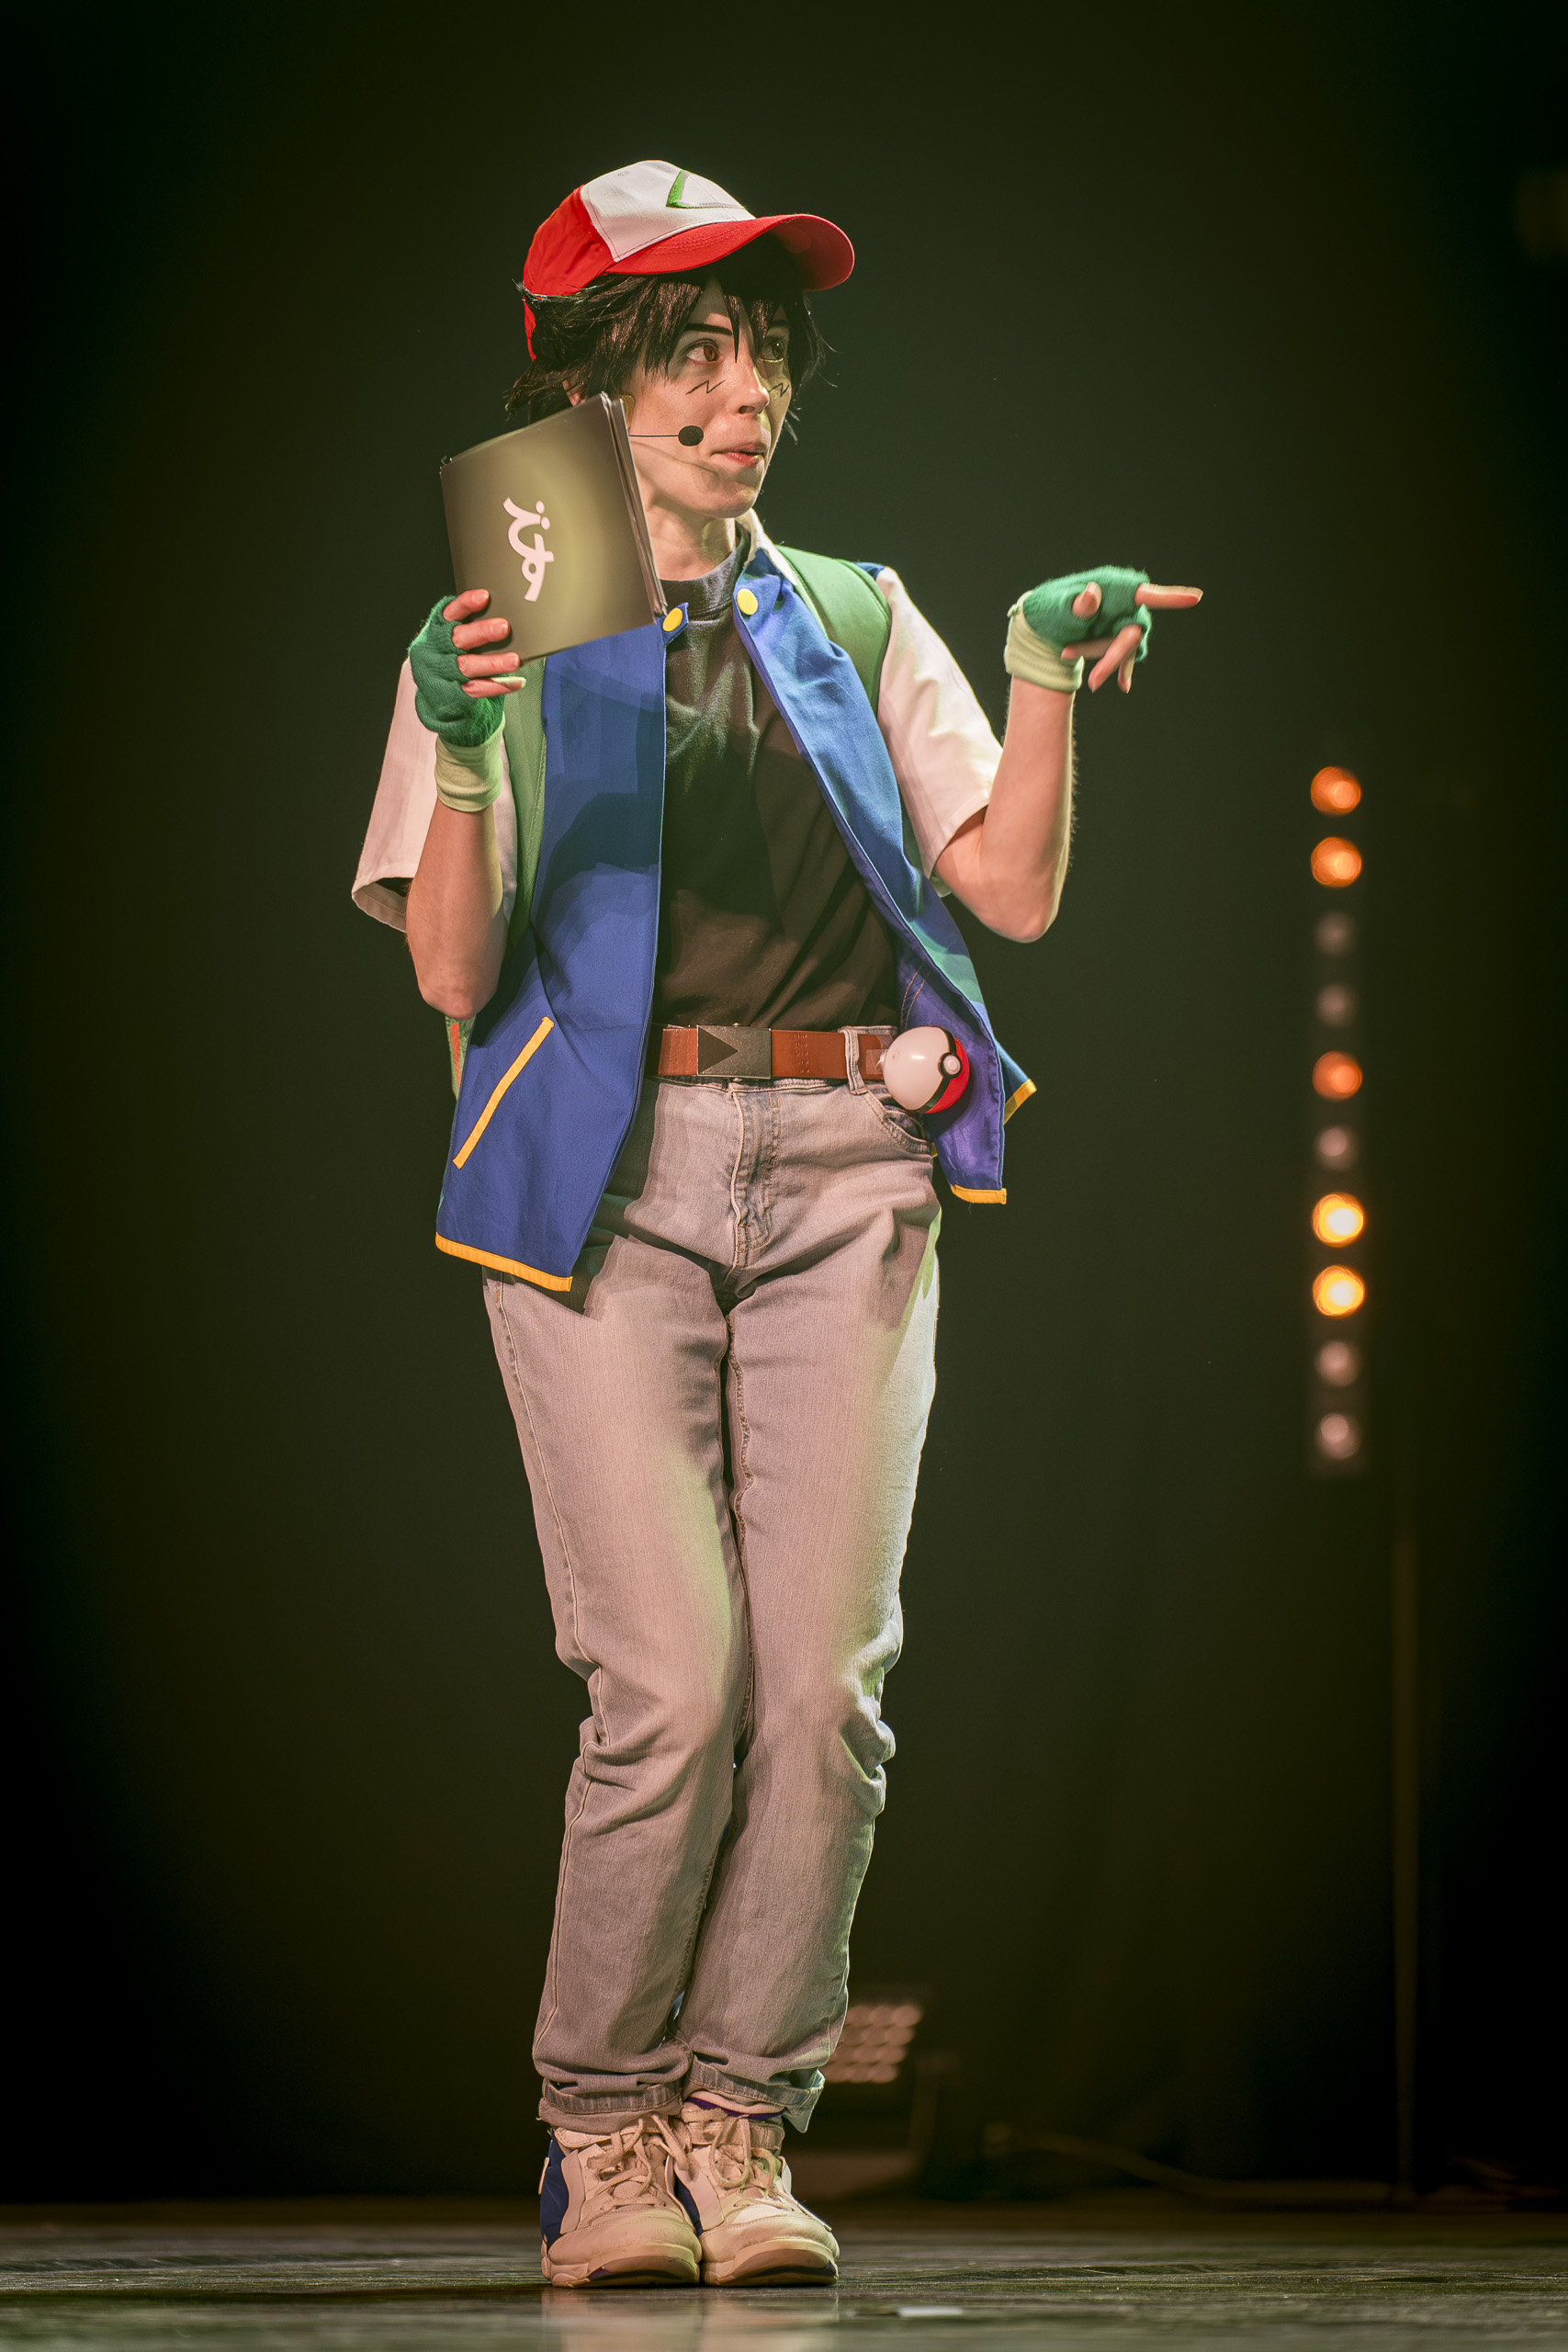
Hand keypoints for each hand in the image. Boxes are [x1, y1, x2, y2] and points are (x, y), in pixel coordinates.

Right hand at [408, 589, 524, 746]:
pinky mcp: (452, 694)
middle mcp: (435, 650)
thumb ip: (469, 626)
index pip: (450, 613)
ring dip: (493, 663)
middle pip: (459, 639)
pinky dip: (498, 686)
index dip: (466, 604)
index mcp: (436, 630)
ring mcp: (442, 673)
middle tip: (504, 627)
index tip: (485, 596)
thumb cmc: (450, 656)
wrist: (432, 692)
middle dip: (482, 632)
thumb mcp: (450, 638)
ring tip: (514, 660)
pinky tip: (516, 682)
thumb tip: (506, 613)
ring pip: (468, 666)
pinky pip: (477, 689)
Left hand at [1061, 578, 1202, 693]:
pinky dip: (1120, 670)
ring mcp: (1124, 622)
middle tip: (1092, 683)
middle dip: (1111, 658)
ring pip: (1123, 648)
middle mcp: (1126, 605)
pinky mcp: (1118, 637)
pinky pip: (1125, 656)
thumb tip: (1092, 595)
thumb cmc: (1052, 606)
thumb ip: (1078, 603)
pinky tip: (1123, 685)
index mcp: (1117, 588)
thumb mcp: (1061, 604)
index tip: (1196, 598)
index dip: (1172, 597)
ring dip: (1102, 660)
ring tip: (1071, 660)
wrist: (1044, 622)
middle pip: (1130, 634)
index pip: (1147, 594)